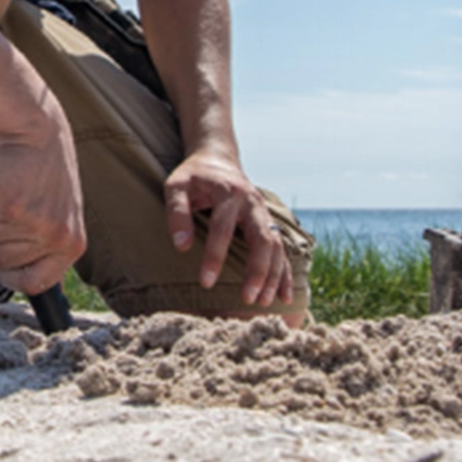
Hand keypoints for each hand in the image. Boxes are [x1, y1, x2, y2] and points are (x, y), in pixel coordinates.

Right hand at [0, 116, 85, 295]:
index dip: (8, 275)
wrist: (38, 127)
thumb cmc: (43, 170)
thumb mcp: (58, 214)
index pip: (33, 284)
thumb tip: (12, 278)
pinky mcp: (9, 203)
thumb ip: (42, 246)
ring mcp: (33, 222)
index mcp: (72, 245)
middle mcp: (56, 237)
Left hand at [165, 150, 292, 306]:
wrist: (218, 159)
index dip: (215, 256)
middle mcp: (252, 203)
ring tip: (263, 303)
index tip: (206, 282)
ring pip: (276, 246)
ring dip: (273, 275)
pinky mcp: (268, 222)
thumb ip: (177, 212)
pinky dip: (284, 272)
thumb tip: (181, 246)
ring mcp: (264, 213)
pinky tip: (284, 296)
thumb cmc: (193, 175)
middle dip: (257, 270)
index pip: (223, 228)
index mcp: (229, 193)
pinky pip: (281, 249)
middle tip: (247, 298)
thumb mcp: (176, 186)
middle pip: (262, 238)